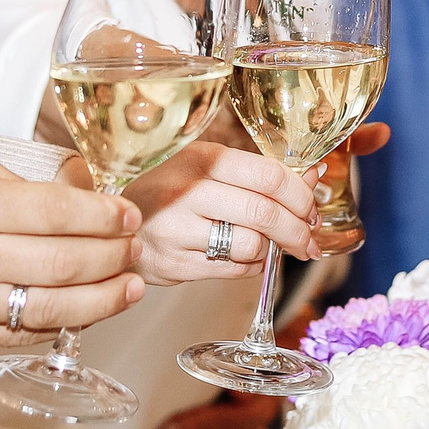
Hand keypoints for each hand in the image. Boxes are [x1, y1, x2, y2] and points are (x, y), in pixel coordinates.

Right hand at [0, 153, 143, 343]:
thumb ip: (22, 191)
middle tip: (135, 248)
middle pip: (66, 265)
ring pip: (52, 309)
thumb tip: (80, 206)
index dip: (105, 217)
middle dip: (113, 258)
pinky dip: (59, 324)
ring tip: (129, 288)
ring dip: (102, 300)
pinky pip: (20, 334)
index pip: (60, 215)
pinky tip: (84, 312)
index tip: (129, 215)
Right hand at [107, 141, 313, 281]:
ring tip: (266, 245)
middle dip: (298, 229)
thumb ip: (258, 173)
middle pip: (265, 212)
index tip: (311, 208)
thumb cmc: (169, 193)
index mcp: (201, 159)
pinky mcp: (176, 265)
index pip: (269, 175)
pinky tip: (242, 256)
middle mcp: (188, 191)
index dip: (301, 195)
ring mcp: (178, 230)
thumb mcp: (207, 169)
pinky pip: (234, 270)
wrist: (114, 225)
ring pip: (252, 245)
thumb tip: (314, 177)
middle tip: (308, 238)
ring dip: (271, 249)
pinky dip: (250, 266)